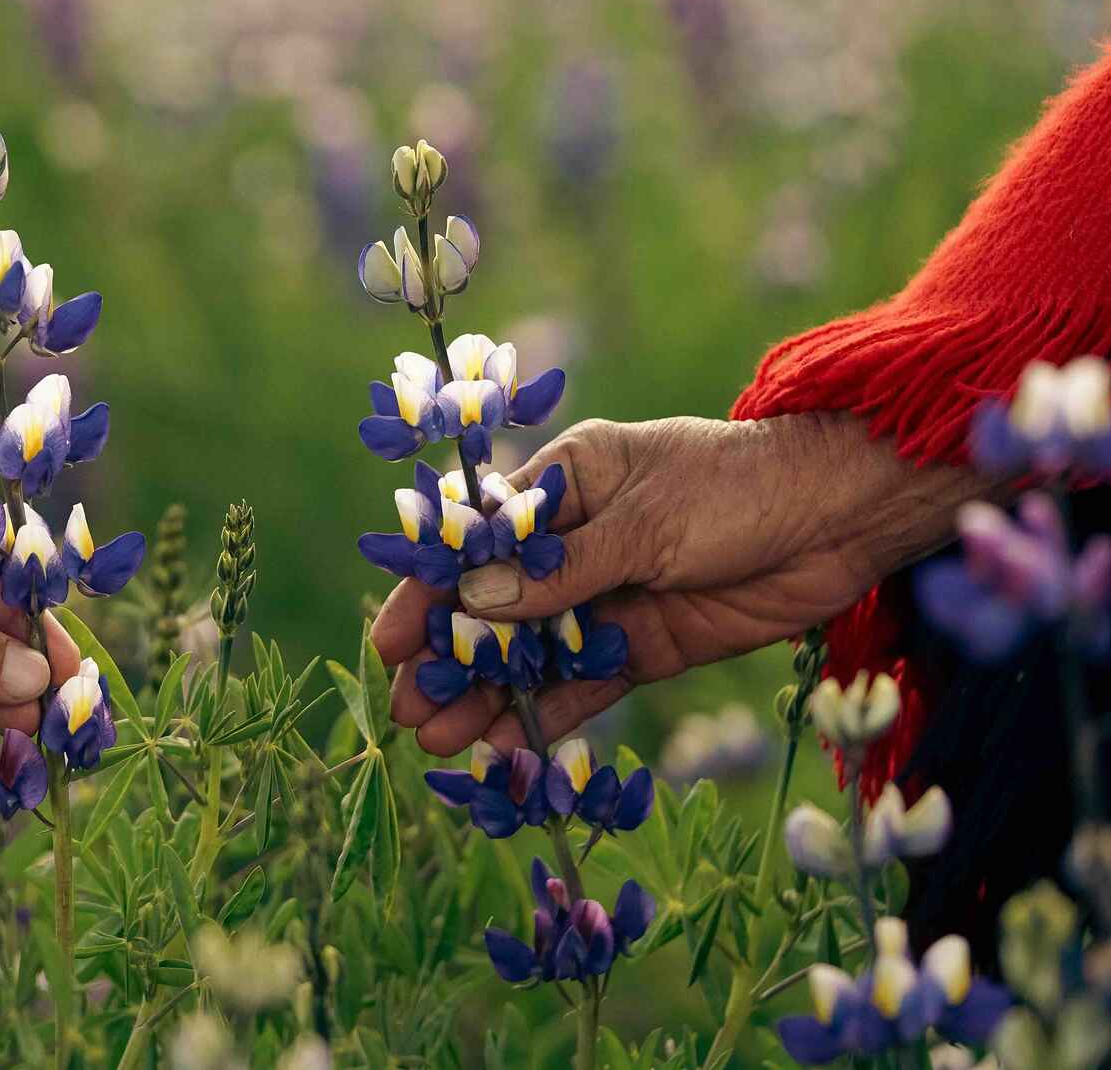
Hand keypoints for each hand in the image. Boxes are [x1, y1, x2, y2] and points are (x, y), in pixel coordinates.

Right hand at [372, 412, 999, 756]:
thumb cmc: (738, 487)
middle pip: (495, 604)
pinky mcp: (646, 644)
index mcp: (565, 484)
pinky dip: (546, 714)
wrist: (843, 517)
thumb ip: (563, 570)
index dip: (429, 589)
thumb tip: (475, 603)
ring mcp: (610, 595)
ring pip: (532, 652)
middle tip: (407, 709)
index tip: (390, 640)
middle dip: (450, 655)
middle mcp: (577, 541)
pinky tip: (507, 748)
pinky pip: (583, 683)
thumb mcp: (645, 521)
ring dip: (488, 694)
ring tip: (440, 741)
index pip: (477, 539)